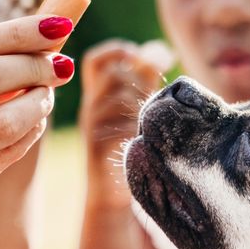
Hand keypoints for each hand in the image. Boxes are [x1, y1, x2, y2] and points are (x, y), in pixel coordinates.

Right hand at [0, 15, 78, 230]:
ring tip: (46, 95)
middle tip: (59, 66)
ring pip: (2, 122)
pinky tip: (34, 122)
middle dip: (33, 66)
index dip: (17, 32)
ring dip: (37, 103)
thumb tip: (41, 24)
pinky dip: (30, 132)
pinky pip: (6, 155)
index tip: (57, 25)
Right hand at [78, 39, 170, 206]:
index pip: (96, 60)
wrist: (110, 198)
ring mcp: (91, 126)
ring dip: (141, 103)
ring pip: (118, 96)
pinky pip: (119, 124)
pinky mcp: (96, 145)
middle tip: (152, 94)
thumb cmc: (129, 151)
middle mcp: (89, 107)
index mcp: (97, 96)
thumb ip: (145, 81)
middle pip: (112, 74)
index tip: (138, 57)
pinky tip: (144, 137)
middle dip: (138, 79)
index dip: (116, 50)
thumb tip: (159, 52)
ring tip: (148, 121)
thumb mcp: (135, 110)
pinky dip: (137, 126)